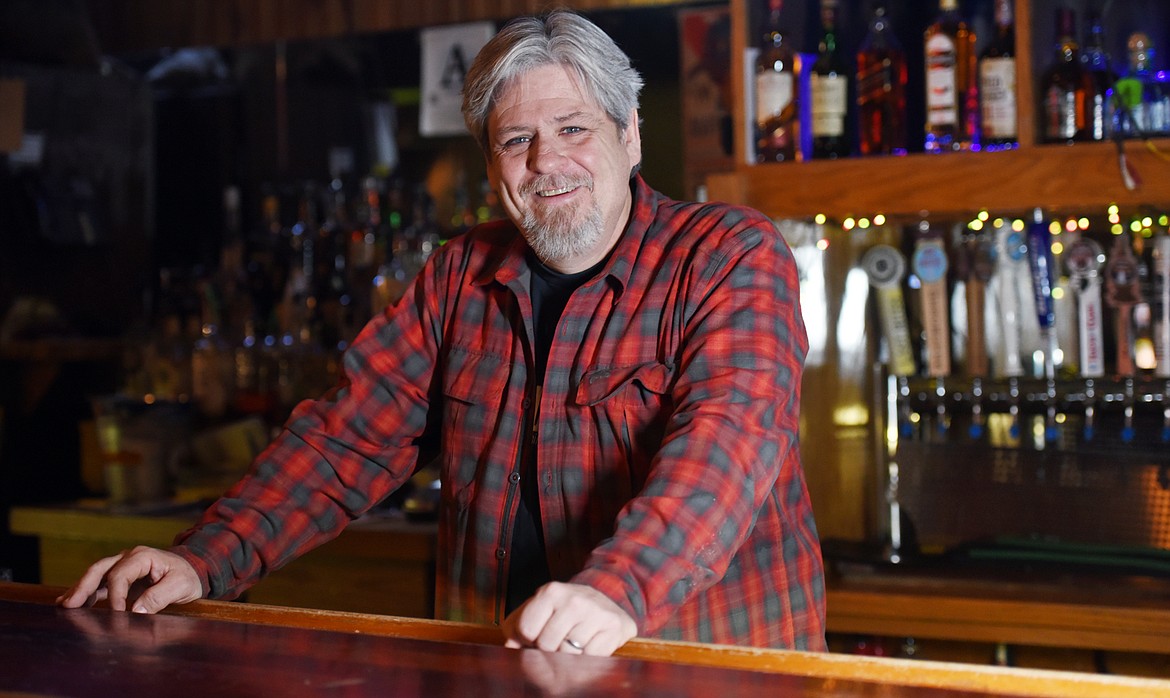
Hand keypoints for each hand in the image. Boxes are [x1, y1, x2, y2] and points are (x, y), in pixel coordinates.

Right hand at [56, 546, 202, 613]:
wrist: (194, 569)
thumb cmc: (188, 576)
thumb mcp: (180, 586)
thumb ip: (159, 597)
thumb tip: (135, 611)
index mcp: (142, 557)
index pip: (120, 575)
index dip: (115, 596)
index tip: (115, 615)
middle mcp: (129, 558)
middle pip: (100, 570)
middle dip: (83, 587)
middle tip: (68, 605)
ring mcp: (123, 566)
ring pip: (96, 575)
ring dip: (80, 589)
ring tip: (64, 605)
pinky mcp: (121, 577)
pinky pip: (100, 583)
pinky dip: (86, 592)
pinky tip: (73, 603)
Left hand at [502, 581, 635, 655]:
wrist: (604, 601)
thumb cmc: (564, 610)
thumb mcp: (538, 610)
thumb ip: (516, 629)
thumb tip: (510, 648)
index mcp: (551, 592)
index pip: (526, 631)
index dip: (528, 640)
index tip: (536, 636)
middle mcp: (574, 599)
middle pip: (547, 645)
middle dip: (548, 649)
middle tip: (556, 641)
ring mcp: (596, 613)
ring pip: (569, 654)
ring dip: (568, 655)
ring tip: (573, 642)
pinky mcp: (614, 627)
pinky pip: (591, 658)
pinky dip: (587, 658)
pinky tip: (589, 645)